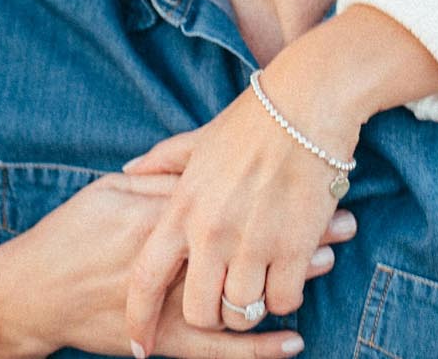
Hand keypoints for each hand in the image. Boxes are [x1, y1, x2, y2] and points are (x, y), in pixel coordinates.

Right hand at [0, 173, 351, 358]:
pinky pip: (216, 350)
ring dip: (284, 274)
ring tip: (330, 258)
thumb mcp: (111, 190)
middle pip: (243, 235)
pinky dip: (255, 348)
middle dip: (292, 224)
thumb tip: (197, 155)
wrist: (32, 292)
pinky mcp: (162, 338)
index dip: (272, 182)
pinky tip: (293, 340)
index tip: (313, 165)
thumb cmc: (70, 236)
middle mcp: (168, 254)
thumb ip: (157, 177)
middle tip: (341, 212)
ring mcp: (167, 299)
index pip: (227, 192)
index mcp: (156, 212)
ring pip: (238, 287)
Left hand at [121, 7, 437, 354]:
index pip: (147, 279)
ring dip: (250, 307)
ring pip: (243, 312)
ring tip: (258, 288)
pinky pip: (284, 300)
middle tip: (221, 307)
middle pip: (199, 311)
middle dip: (209, 317)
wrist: (307, 102)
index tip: (141, 344)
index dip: (141, 318)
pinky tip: (288, 277)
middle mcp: (212, 232)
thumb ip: (160, 162)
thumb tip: (129, 170)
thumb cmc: (252, 119)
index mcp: (182, 208)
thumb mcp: (197, 140)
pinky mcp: (295, 246)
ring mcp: (254, 242)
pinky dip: (285, 297)